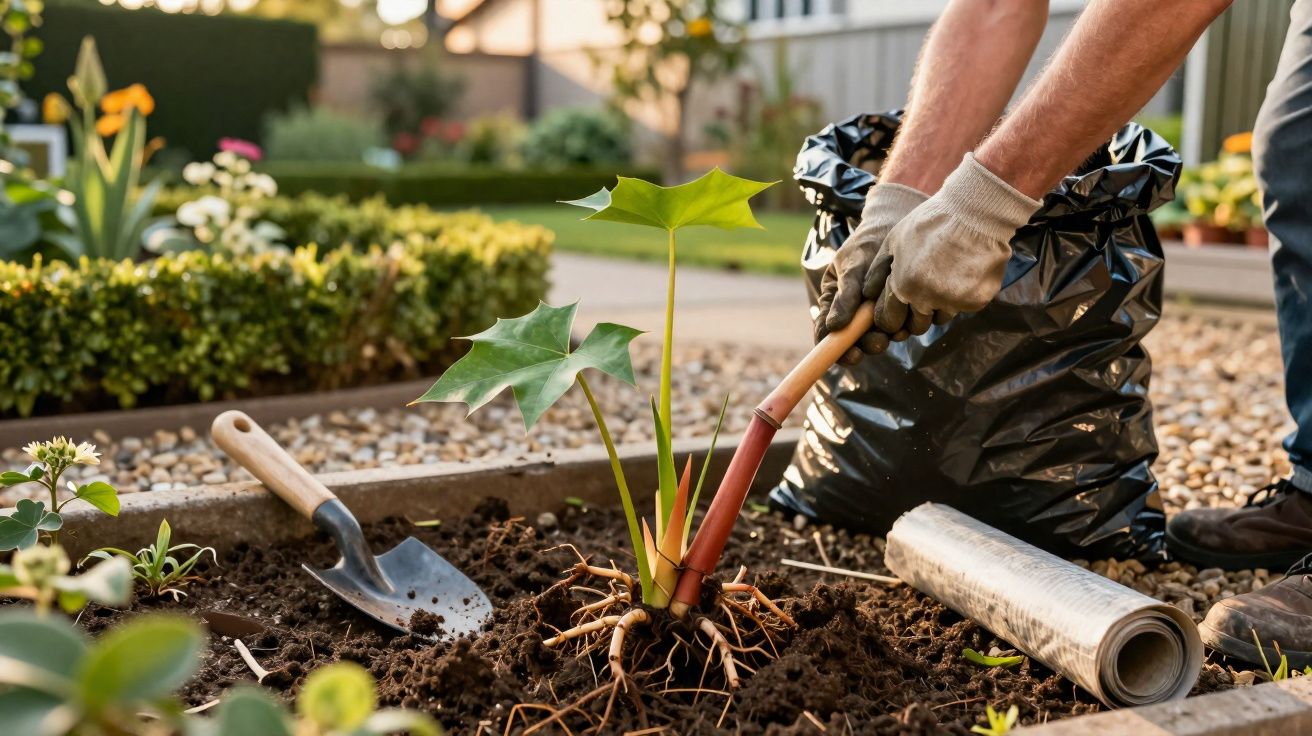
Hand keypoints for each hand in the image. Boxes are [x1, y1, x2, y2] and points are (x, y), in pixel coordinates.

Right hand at [814, 183, 926, 364]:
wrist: (897, 225)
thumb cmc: (867, 243)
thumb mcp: (852, 265)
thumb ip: (845, 295)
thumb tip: (834, 327)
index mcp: (833, 302)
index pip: (827, 335)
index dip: (836, 350)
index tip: (852, 355)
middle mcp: (853, 312)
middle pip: (854, 342)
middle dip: (867, 345)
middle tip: (880, 342)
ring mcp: (875, 313)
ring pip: (879, 337)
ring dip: (889, 337)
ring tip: (899, 328)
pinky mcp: (898, 310)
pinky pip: (901, 327)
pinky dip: (907, 325)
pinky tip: (914, 315)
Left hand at [874, 153, 1040, 333]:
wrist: (975, 213)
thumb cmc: (931, 223)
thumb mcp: (894, 241)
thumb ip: (878, 271)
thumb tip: (867, 295)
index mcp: (903, 286)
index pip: (889, 320)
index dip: (890, 319)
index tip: (895, 314)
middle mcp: (927, 299)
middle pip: (917, 325)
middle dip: (916, 315)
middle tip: (923, 293)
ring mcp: (953, 302)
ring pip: (941, 317)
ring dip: (940, 305)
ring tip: (945, 275)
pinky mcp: (976, 301)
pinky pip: (963, 307)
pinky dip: (962, 295)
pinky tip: (963, 272)